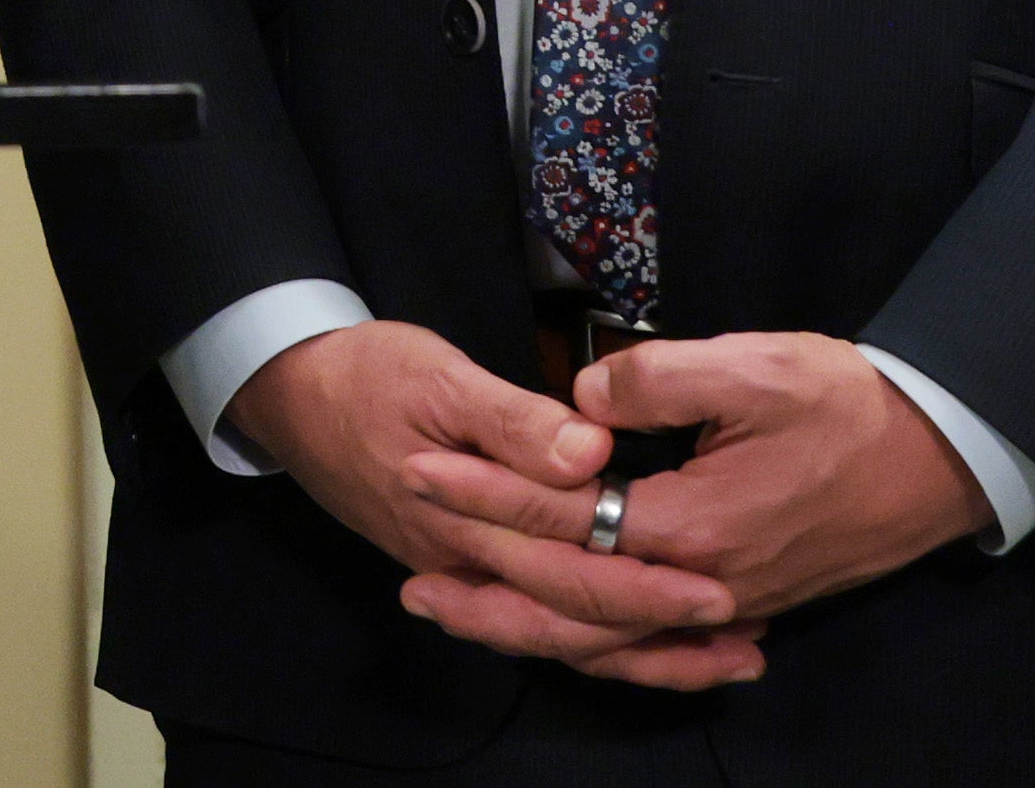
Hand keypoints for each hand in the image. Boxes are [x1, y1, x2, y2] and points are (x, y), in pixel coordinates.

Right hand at [226, 318, 758, 690]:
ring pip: (561, 635)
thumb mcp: (436, 375)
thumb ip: (512, 420)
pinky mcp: (467, 570)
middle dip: (664, 632)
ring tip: (723, 659)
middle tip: (744, 637)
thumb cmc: (369, 375)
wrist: (291, 395)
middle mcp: (469, 563)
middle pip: (575, 616)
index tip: (719, 584)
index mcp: (467, 517)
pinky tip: (648, 642)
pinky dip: (599, 639)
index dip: (647, 578)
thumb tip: (590, 453)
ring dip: (642, 653)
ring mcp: (466, 574)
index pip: (570, 562)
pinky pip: (540, 623)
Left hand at [409, 332, 988, 650]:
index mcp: (694, 527)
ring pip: (609, 637)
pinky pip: (650, 638)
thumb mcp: (751, 367)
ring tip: (459, 612)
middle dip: (487, 590)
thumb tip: (582, 399)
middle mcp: (704, 581)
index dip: (486, 493)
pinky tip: (556, 633)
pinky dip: (596, 641)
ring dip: (530, 628)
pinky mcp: (744, 598)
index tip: (420, 470)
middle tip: (410, 582)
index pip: (563, 519)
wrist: (941, 454)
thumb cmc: (848, 404)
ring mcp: (727, 599)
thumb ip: (654, 379)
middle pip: (572, 606)